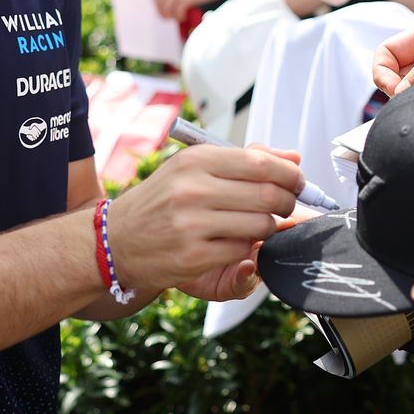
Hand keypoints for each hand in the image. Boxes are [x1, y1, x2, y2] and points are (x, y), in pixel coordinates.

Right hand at [107, 143, 302, 296]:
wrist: (115, 241)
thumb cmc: (163, 201)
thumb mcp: (195, 169)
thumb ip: (246, 161)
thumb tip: (294, 157)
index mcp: (196, 160)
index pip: (261, 162)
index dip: (289, 174)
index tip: (299, 181)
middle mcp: (192, 189)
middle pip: (268, 194)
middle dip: (289, 202)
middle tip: (289, 206)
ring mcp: (191, 224)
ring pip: (260, 224)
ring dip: (269, 227)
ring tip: (259, 225)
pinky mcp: (192, 256)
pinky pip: (242, 251)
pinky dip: (247, 249)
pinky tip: (235, 244)